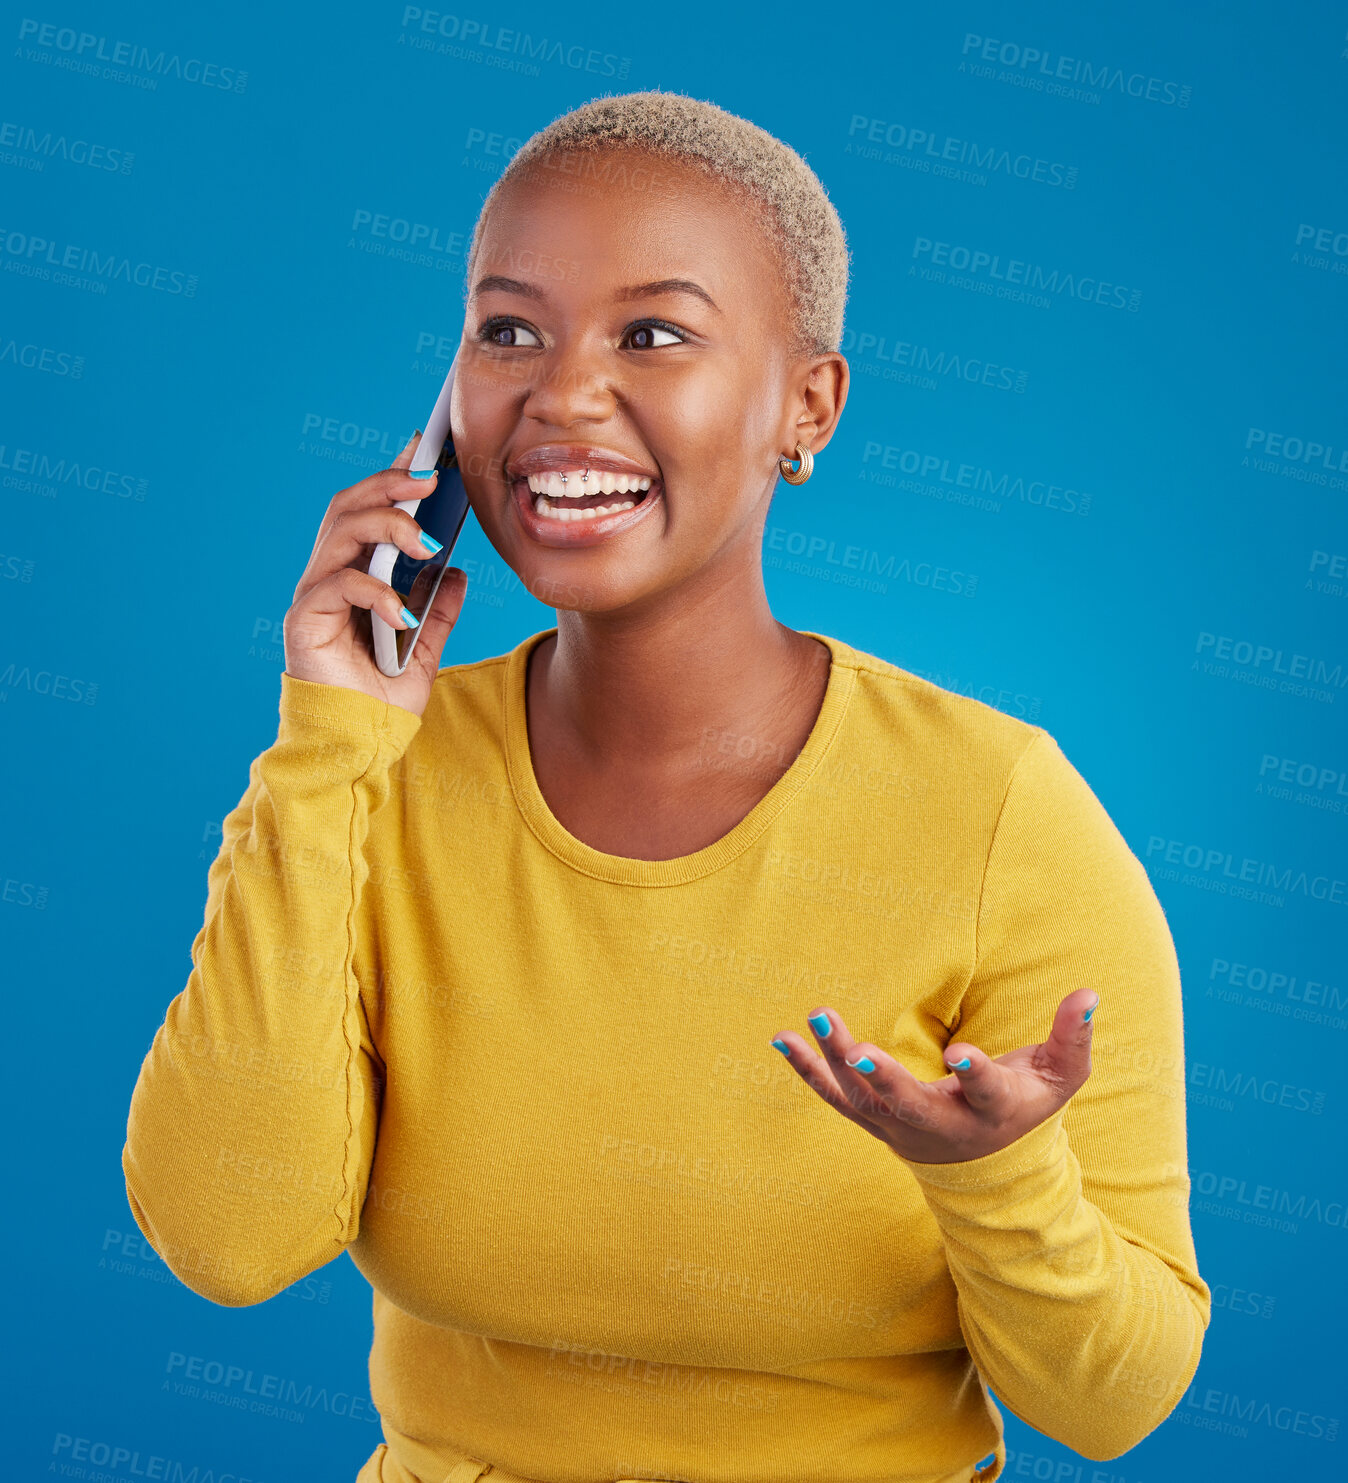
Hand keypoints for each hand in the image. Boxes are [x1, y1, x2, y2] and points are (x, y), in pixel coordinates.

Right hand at [283, 432, 468, 716]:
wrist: (359, 745)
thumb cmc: (383, 698)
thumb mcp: (425, 648)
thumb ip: (437, 609)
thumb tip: (455, 571)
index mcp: (356, 575)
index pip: (370, 511)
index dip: (393, 476)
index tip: (427, 451)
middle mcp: (329, 577)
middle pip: (349, 508)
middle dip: (390, 485)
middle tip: (432, 479)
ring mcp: (314, 596)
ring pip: (340, 534)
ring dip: (386, 526)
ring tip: (427, 540)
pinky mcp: (305, 622)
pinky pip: (338, 587)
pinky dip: (375, 591)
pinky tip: (404, 612)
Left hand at [770, 989, 1097, 1163]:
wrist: (987, 1167)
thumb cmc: (1025, 1105)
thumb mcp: (1058, 1077)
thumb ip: (1073, 1037)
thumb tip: (1086, 994)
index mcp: (992, 1111)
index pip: (984, 1091)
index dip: (975, 1073)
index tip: (961, 1053)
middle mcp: (942, 1125)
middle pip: (908, 1103)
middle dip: (882, 1076)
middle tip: (857, 1046)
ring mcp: (901, 1127)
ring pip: (862, 1100)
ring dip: (834, 1061)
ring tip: (813, 1016)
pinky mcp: (874, 1121)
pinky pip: (835, 1097)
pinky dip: (808, 1070)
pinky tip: (782, 1038)